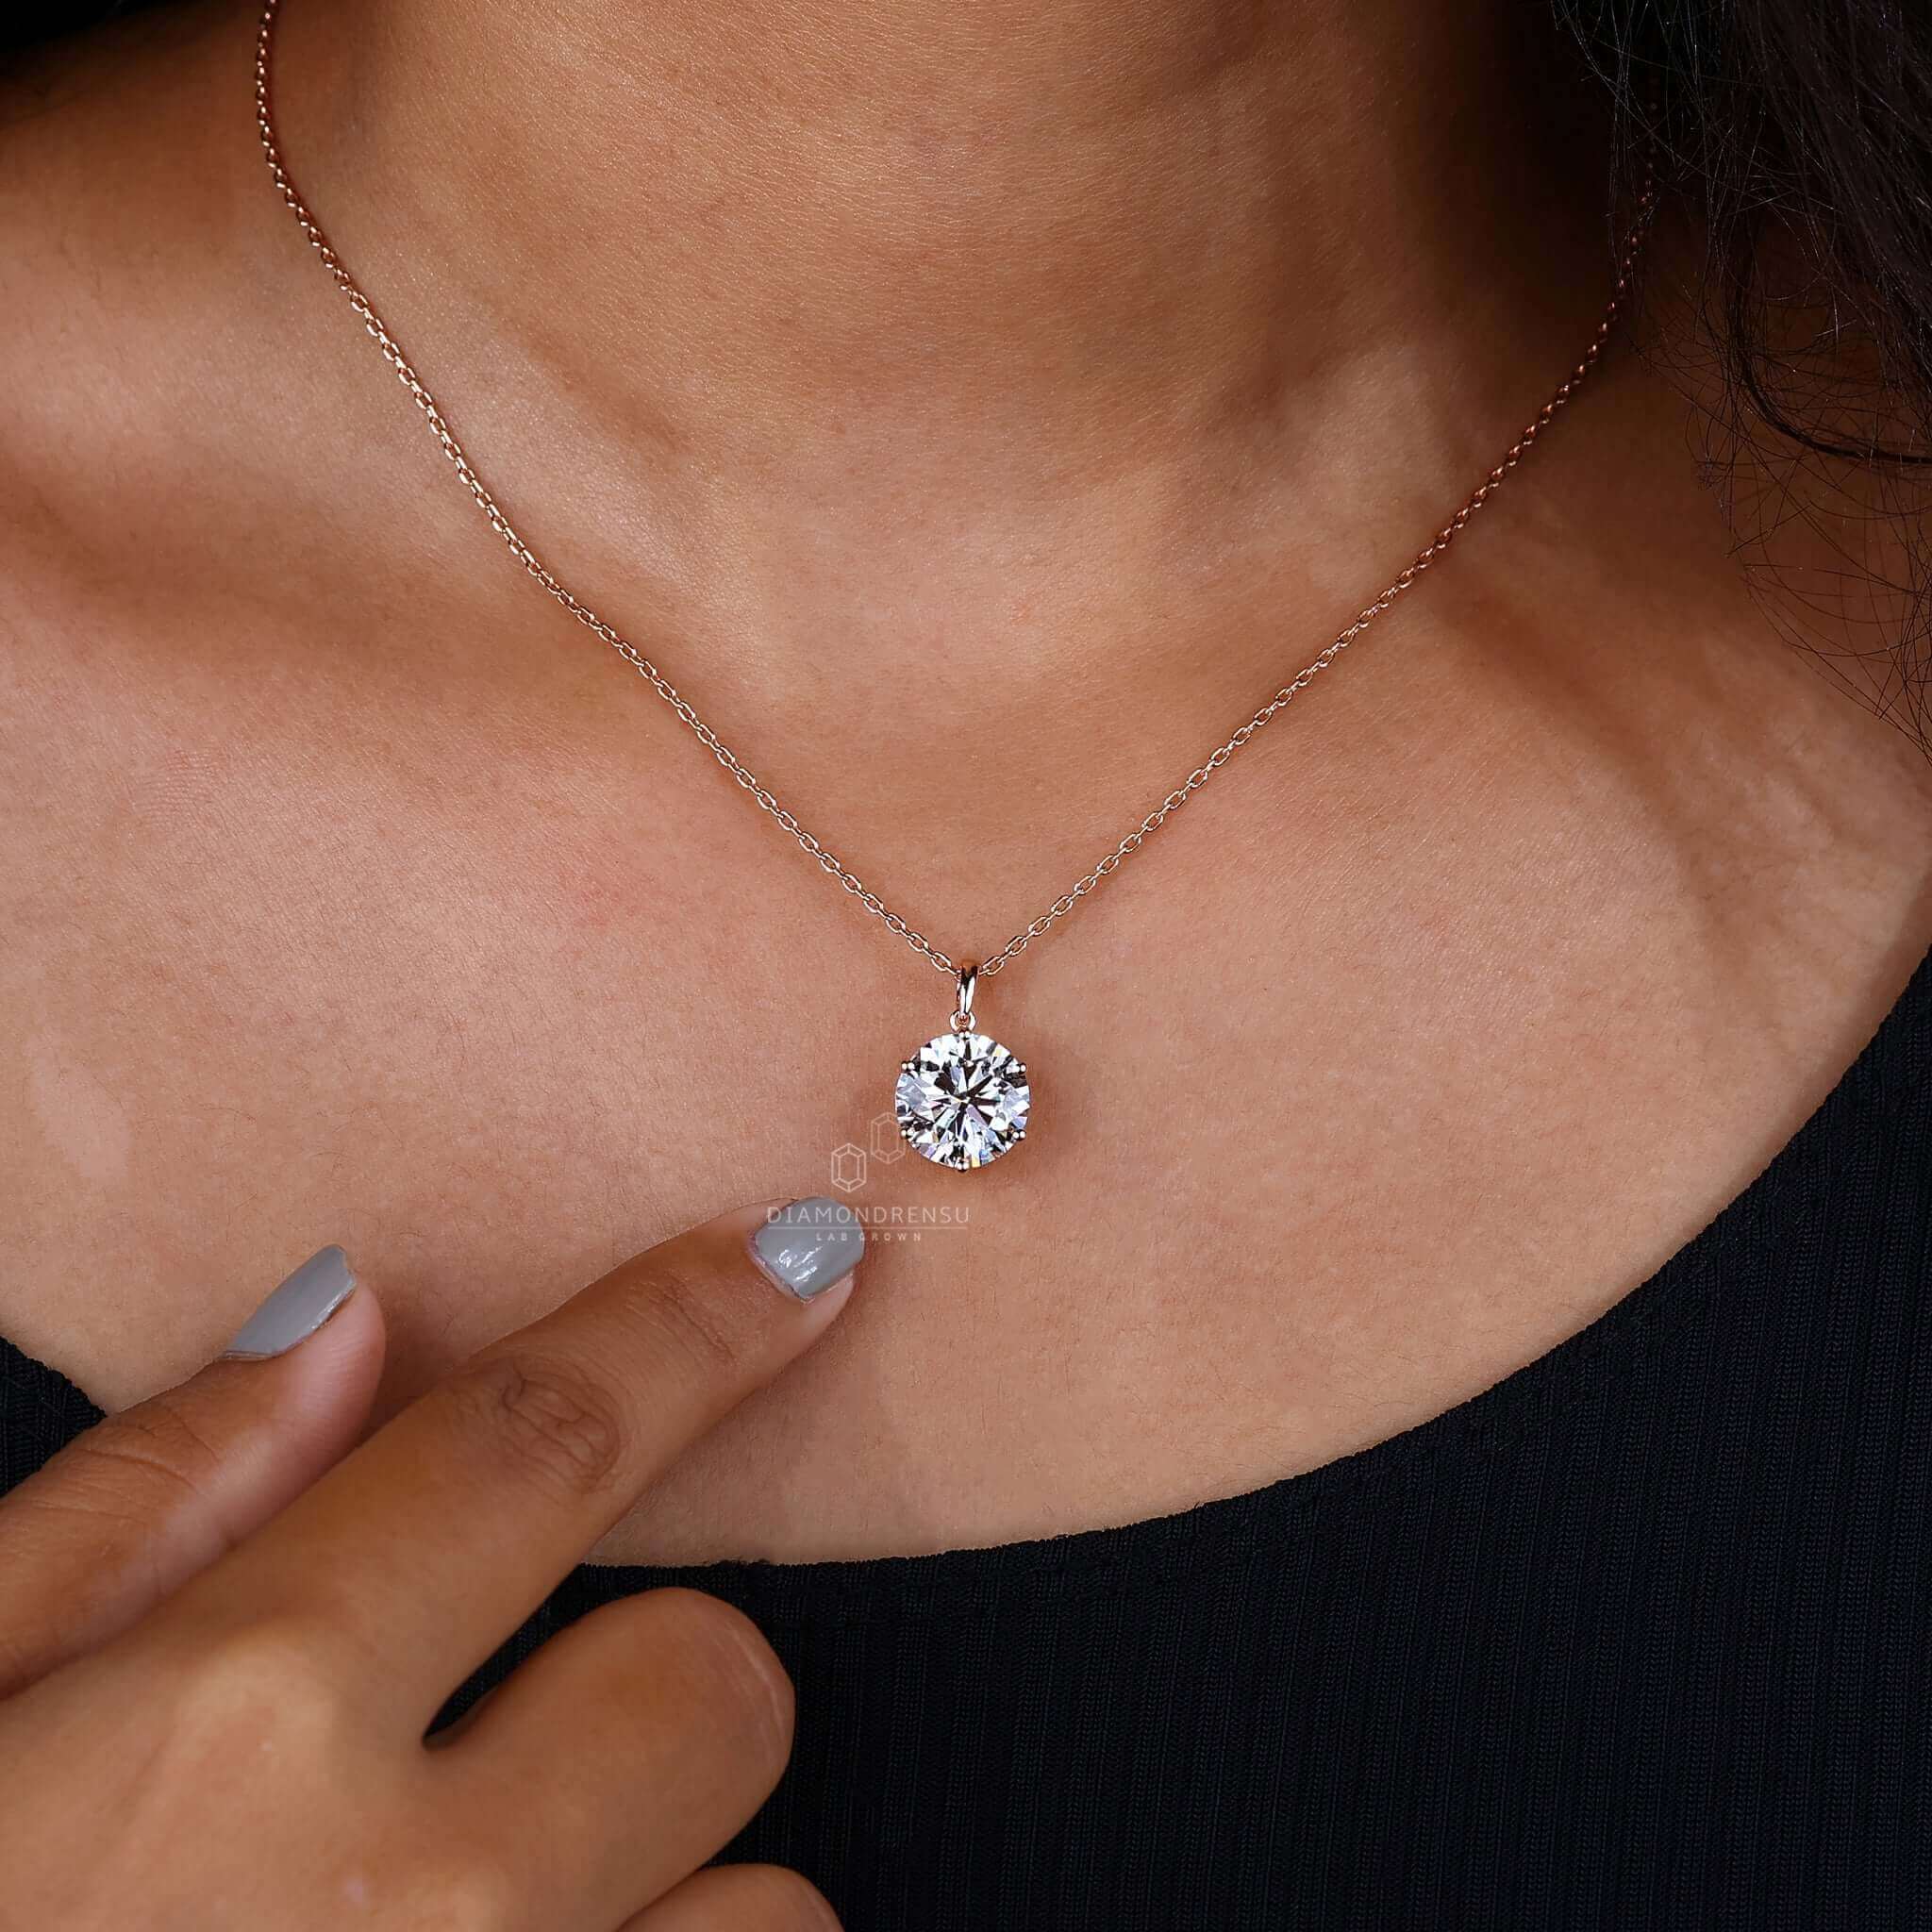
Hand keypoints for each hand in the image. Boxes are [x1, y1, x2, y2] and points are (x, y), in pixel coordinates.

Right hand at [0, 1197, 862, 1930]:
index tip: (800, 1259)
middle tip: (489, 1770)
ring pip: (770, 1910)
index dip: (694, 1322)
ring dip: (665, 1905)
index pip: (542, 1445)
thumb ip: (142, 1511)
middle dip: (640, 1696)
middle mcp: (414, 1908)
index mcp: (233, 1734)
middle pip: (715, 1682)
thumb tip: (343, 1322)